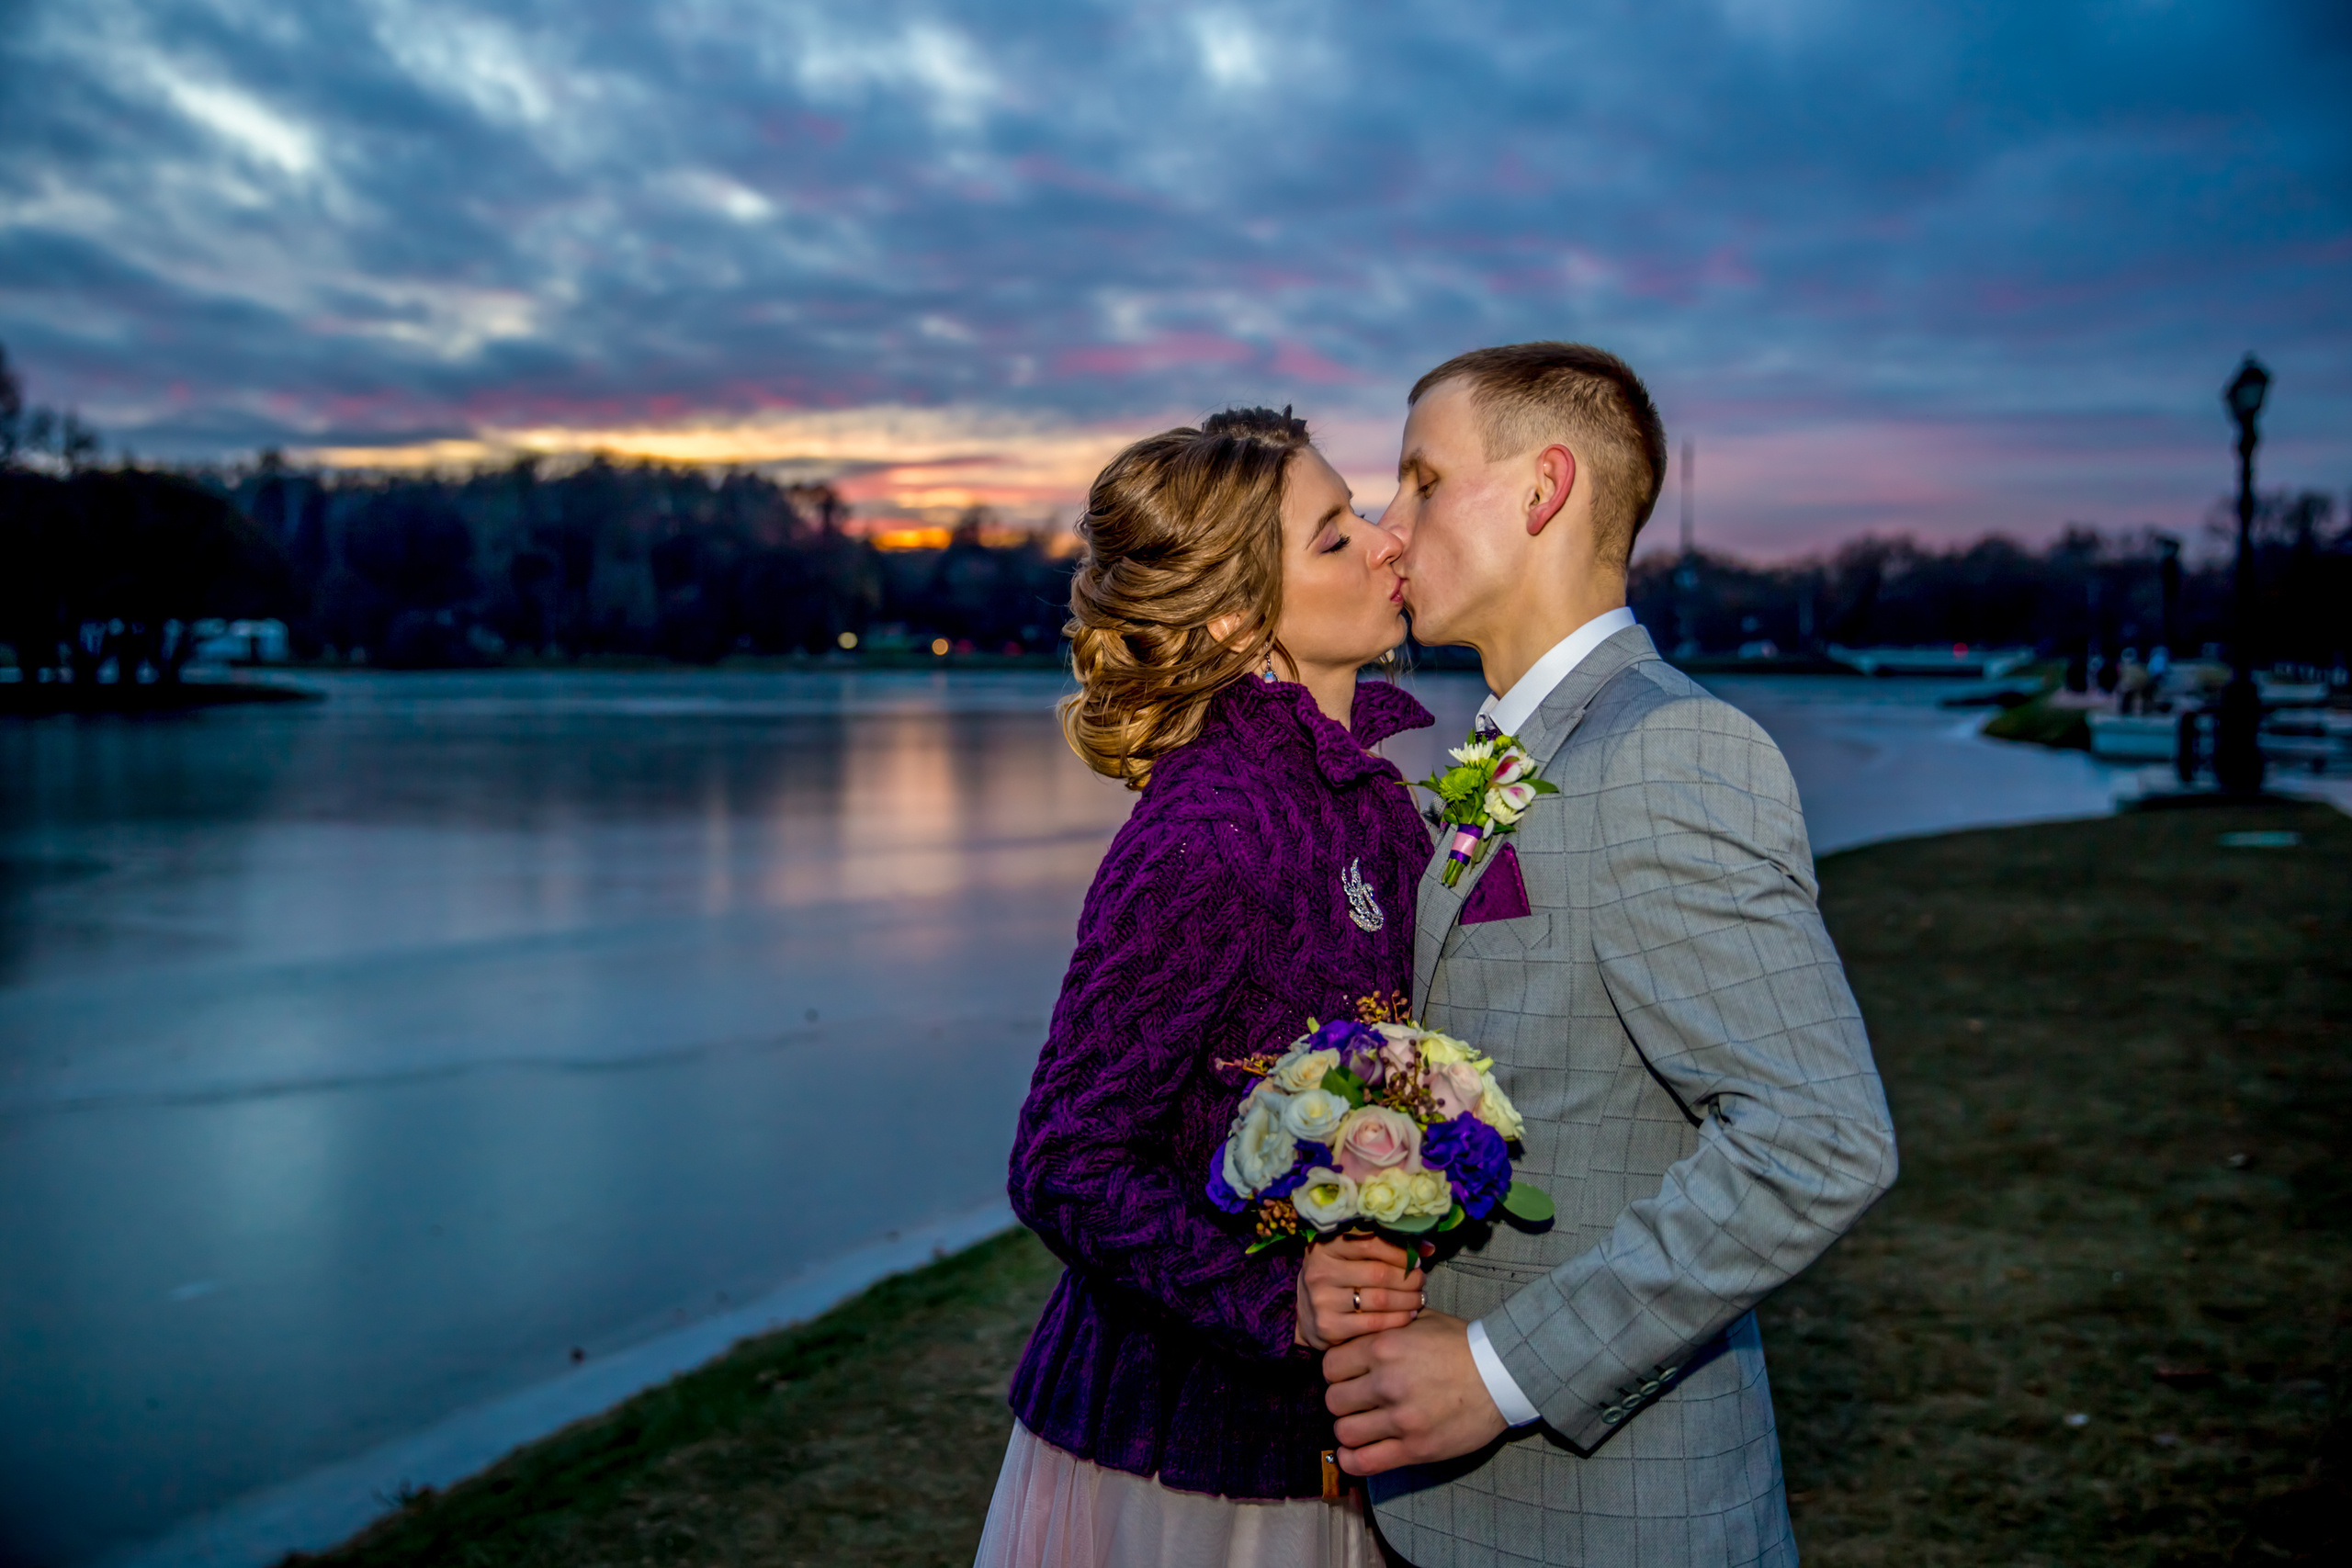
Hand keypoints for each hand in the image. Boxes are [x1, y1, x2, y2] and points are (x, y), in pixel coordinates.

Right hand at [1294, 1234, 1424, 1349]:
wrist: (1305, 1313)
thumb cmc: (1337, 1278)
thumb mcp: (1348, 1256)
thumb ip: (1383, 1247)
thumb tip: (1428, 1247)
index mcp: (1325, 1246)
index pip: (1371, 1243)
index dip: (1400, 1252)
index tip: (1417, 1260)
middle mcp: (1320, 1272)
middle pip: (1379, 1274)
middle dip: (1409, 1278)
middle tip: (1422, 1281)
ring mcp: (1322, 1300)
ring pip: (1380, 1300)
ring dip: (1408, 1300)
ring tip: (1418, 1298)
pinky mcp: (1328, 1327)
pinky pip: (1374, 1324)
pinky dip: (1398, 1320)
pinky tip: (1408, 1316)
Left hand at [1323, 1310, 1507, 1474]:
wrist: (1502, 1374)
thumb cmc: (1462, 1344)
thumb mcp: (1421, 1320)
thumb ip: (1386, 1327)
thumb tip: (1359, 1328)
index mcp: (1384, 1347)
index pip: (1330, 1366)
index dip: (1337, 1372)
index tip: (1348, 1376)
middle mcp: (1387, 1382)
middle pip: (1334, 1400)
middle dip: (1342, 1401)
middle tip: (1356, 1401)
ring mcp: (1401, 1418)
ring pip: (1345, 1432)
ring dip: (1349, 1430)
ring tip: (1363, 1425)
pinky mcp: (1415, 1448)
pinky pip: (1365, 1462)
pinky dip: (1353, 1460)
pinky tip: (1356, 1453)